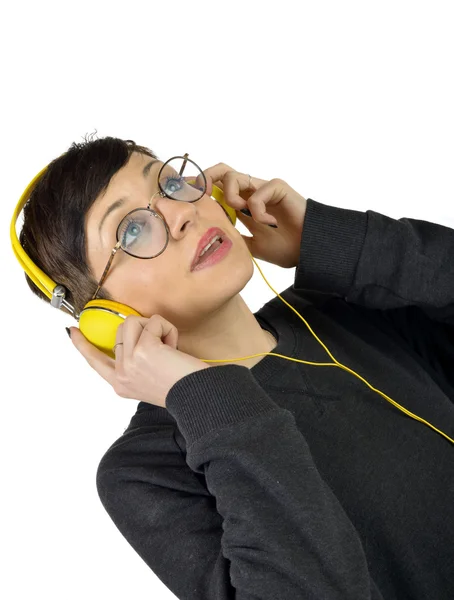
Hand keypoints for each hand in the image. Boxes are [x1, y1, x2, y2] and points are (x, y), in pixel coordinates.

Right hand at [68, 314, 210, 407]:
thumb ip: (136, 363)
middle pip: (121, 331)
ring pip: (133, 322)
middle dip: (145, 330)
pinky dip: (168, 329)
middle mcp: (121, 376)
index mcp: (121, 385)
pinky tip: (175, 347)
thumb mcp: (150, 379)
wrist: (198, 396)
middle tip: (164, 350)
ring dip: (155, 327)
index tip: (71, 331)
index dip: (82, 345)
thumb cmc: (183, 387)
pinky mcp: (142, 350)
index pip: (95, 361)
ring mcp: (128, 363)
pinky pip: (153, 322)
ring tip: (169, 346)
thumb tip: (129, 338)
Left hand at [202, 163, 306, 268]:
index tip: (189, 201)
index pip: (217, 189)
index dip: (201, 190)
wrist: (310, 250)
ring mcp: (263, 188)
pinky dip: (257, 210)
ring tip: (242, 214)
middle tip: (201, 197)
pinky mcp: (277, 187)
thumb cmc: (287, 247)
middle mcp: (250, 193)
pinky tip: (269, 222)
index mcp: (243, 206)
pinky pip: (256, 192)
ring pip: (233, 176)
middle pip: (221, 172)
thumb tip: (214, 238)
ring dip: (230, 196)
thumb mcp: (252, 247)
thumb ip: (236, 239)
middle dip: (205, 179)